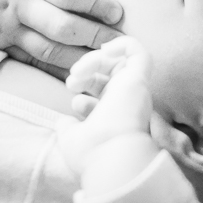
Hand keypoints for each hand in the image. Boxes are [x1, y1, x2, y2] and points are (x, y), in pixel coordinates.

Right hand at [0, 0, 123, 75]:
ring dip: (83, 59)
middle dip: (97, 37)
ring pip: (52, 51)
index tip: (117, 9)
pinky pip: (33, 61)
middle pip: (64, 27)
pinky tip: (80, 77)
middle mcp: (19, 3)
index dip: (96, 3)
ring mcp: (9, 28)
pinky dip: (57, 71)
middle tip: (124, 43)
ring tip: (109, 64)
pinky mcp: (0, 44)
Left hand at [59, 37, 154, 176]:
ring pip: (119, 60)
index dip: (83, 92)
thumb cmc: (92, 155)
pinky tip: (103, 51)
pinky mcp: (138, 79)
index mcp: (113, 118)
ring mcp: (133, 90)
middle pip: (109, 74)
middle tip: (71, 83)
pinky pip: (137, 51)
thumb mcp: (72, 139)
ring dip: (94, 58)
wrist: (111, 158)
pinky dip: (121, 43)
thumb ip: (68, 128)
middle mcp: (126, 103)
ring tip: (78, 72)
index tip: (75, 103)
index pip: (100, 95)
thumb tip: (63, 121)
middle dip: (86, 71)